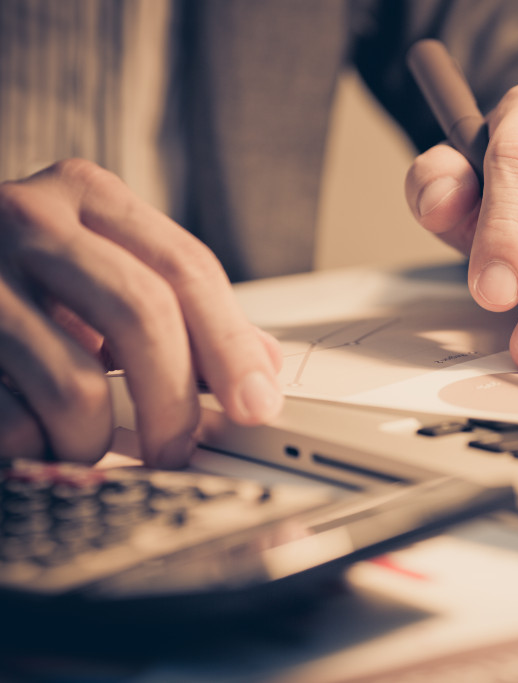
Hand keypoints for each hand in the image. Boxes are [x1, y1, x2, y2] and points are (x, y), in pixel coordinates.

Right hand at [0, 159, 282, 466]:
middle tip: (183, 450)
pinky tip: (27, 432)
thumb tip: (264, 369)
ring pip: (75, 383)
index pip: (188, 270)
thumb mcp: (97, 270)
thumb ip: (177, 308)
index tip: (257, 406)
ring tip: (85, 442)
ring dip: (94, 438)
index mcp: (85, 195)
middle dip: (175, 403)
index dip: (232, 348)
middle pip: (143, 315)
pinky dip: (33, 446)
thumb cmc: (14, 281)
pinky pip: (11, 420)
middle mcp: (25, 217)